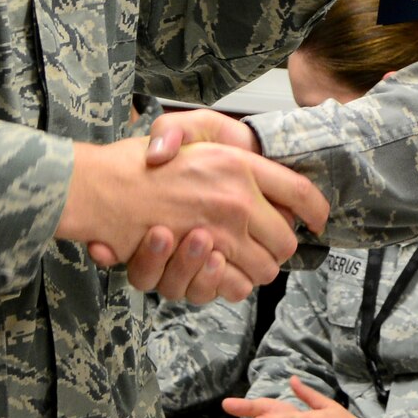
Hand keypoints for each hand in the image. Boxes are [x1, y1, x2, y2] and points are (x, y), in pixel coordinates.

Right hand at [57, 135, 324, 299]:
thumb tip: (266, 179)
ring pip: (262, 270)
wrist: (98, 185)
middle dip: (278, 248)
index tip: (319, 220)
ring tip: (230, 255)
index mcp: (239, 162)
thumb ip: (237, 152)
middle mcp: (236, 197)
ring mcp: (219, 231)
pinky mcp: (199, 262)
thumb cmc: (145, 159)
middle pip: (286, 242)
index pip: (301, 192)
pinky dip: (228, 284)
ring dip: (252, 269)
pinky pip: (232, 286)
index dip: (316, 210)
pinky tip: (217, 270)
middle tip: (261, 243)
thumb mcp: (191, 131)